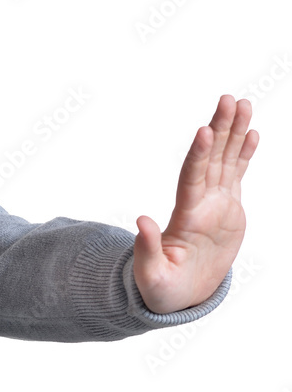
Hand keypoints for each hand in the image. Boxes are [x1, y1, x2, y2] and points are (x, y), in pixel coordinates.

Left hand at [133, 95, 259, 313]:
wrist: (178, 293)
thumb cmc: (162, 288)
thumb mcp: (152, 275)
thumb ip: (147, 249)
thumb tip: (140, 221)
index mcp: (185, 217)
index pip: (192, 178)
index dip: (200, 155)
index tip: (204, 130)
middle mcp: (200, 202)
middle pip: (211, 159)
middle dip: (220, 129)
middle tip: (228, 99)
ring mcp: (214, 203)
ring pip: (226, 160)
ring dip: (233, 132)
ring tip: (241, 103)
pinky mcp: (227, 208)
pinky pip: (237, 174)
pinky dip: (244, 153)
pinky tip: (252, 131)